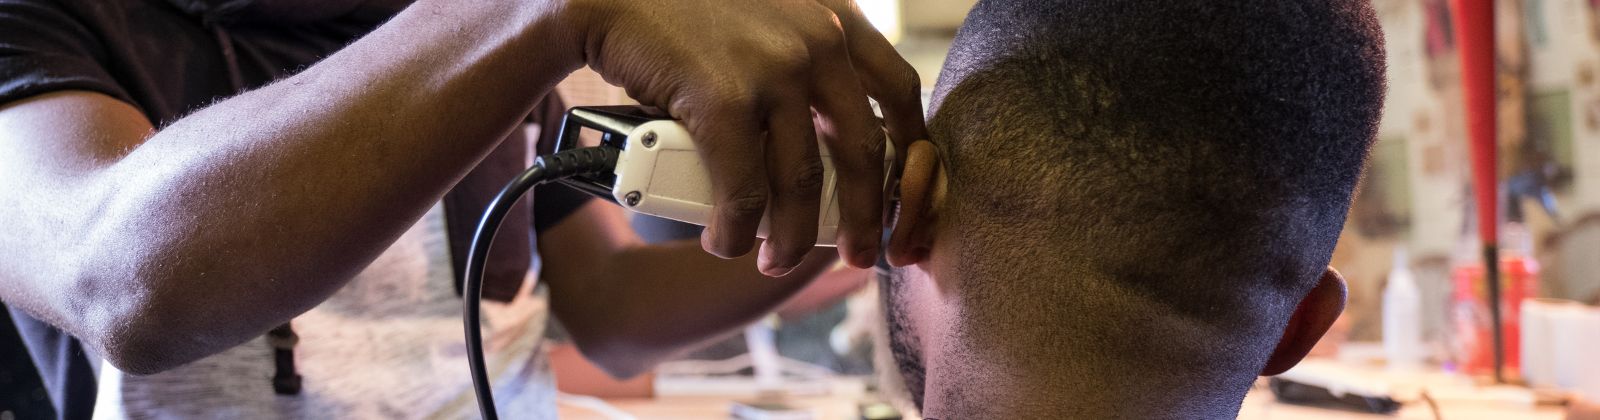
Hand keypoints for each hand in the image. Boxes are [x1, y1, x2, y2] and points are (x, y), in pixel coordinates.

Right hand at [562, 0, 927, 274]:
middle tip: (860, 254)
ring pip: (802, 183)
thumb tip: (826, 133)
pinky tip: (727, 239)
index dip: (907, 152)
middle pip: (862, 150)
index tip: (899, 192)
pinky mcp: (725, 102)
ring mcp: (775, 71)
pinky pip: (744, 191)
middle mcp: (818, 40)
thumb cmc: (683, 9)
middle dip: (865, 216)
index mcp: (834, 17)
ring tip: (774, 259)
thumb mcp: (769, 17)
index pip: (897, 89)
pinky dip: (736, 229)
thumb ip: (802, 56)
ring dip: (793, 237)